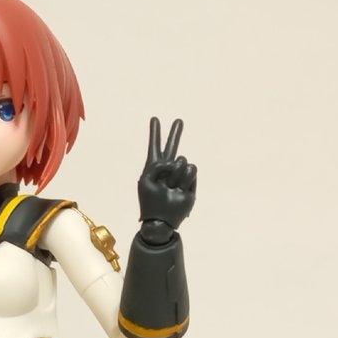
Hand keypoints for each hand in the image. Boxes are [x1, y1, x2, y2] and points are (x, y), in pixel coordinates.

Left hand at [136, 118, 196, 240]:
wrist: (161, 219)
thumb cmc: (149, 201)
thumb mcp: (145, 181)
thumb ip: (156, 166)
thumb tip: (173, 162)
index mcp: (154, 167)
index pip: (154, 146)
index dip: (155, 133)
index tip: (154, 118)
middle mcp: (167, 169)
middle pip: (172, 147)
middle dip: (175, 133)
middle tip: (178, 120)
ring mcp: (179, 175)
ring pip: (183, 160)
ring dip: (176, 172)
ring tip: (170, 185)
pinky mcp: (190, 183)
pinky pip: (191, 169)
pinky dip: (184, 177)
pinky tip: (179, 187)